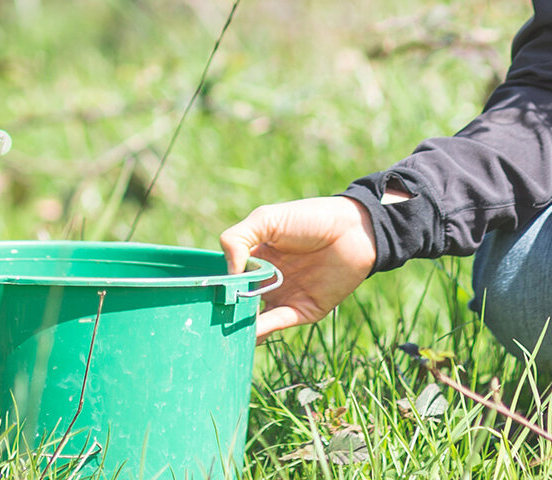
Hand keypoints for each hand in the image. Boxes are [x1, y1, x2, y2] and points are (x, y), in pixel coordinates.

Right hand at [219, 195, 381, 339]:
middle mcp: (266, 280)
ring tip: (219, 334)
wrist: (354, 230)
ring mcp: (283, 297)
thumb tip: (227, 272)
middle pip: (238, 301)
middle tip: (204, 320)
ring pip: (254, 318)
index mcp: (255, 258)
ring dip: (239, 326)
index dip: (214, 285)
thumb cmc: (310, 218)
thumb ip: (238, 238)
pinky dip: (260, 330)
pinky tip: (247, 331)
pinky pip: (277, 323)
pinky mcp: (302, 311)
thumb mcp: (267, 219)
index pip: (227, 276)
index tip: (198, 294)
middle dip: (223, 311)